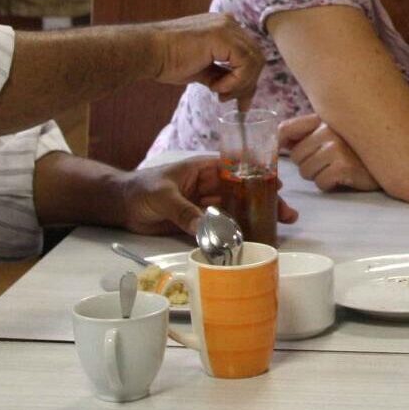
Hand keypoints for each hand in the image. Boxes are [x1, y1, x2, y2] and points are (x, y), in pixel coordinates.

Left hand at [116, 154, 298, 236]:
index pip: (237, 168)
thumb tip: (207, 228)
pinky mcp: (198, 223)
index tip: (278, 184)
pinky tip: (251, 240)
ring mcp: (205, 205)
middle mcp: (209, 186)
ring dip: (255, 219)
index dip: (259, 175)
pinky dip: (234, 234)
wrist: (121, 205)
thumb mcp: (163, 195)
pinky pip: (221, 228)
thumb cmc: (141, 189)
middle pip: (243, 192)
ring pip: (236, 211)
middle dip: (264, 201)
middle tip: (287, 214)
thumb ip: (185, 211)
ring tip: (277, 229)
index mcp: (204, 169)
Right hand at [151, 13, 263, 100]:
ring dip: (240, 84)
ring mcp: (227, 27)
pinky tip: (217, 86)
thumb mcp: (202, 70)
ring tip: (220, 93)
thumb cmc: (168, 60)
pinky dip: (235, 80)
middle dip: (248, 84)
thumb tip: (238, 93)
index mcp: (224, 28)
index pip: (249, 54)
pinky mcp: (222, 36)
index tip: (241, 102)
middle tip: (232, 101)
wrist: (148, 52)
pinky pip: (244, 63)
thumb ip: (221, 75)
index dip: (248, 80)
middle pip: (256, 57)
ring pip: (254, 61)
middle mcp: (229, 23)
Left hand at [278, 111, 378, 192]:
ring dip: (319, 176)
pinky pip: (321, 183)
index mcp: (323, 118)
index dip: (280, 144)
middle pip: (296, 157)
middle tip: (328, 163)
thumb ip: (308, 134)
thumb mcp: (334, 134)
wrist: (393, 159)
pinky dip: (329, 185)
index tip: (285, 151)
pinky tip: (344, 177)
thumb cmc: (359, 149)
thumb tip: (279, 141)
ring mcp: (336, 147)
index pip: (286, 129)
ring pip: (306, 172)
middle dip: (308, 165)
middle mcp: (328, 129)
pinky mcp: (343, 165)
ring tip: (337, 169)